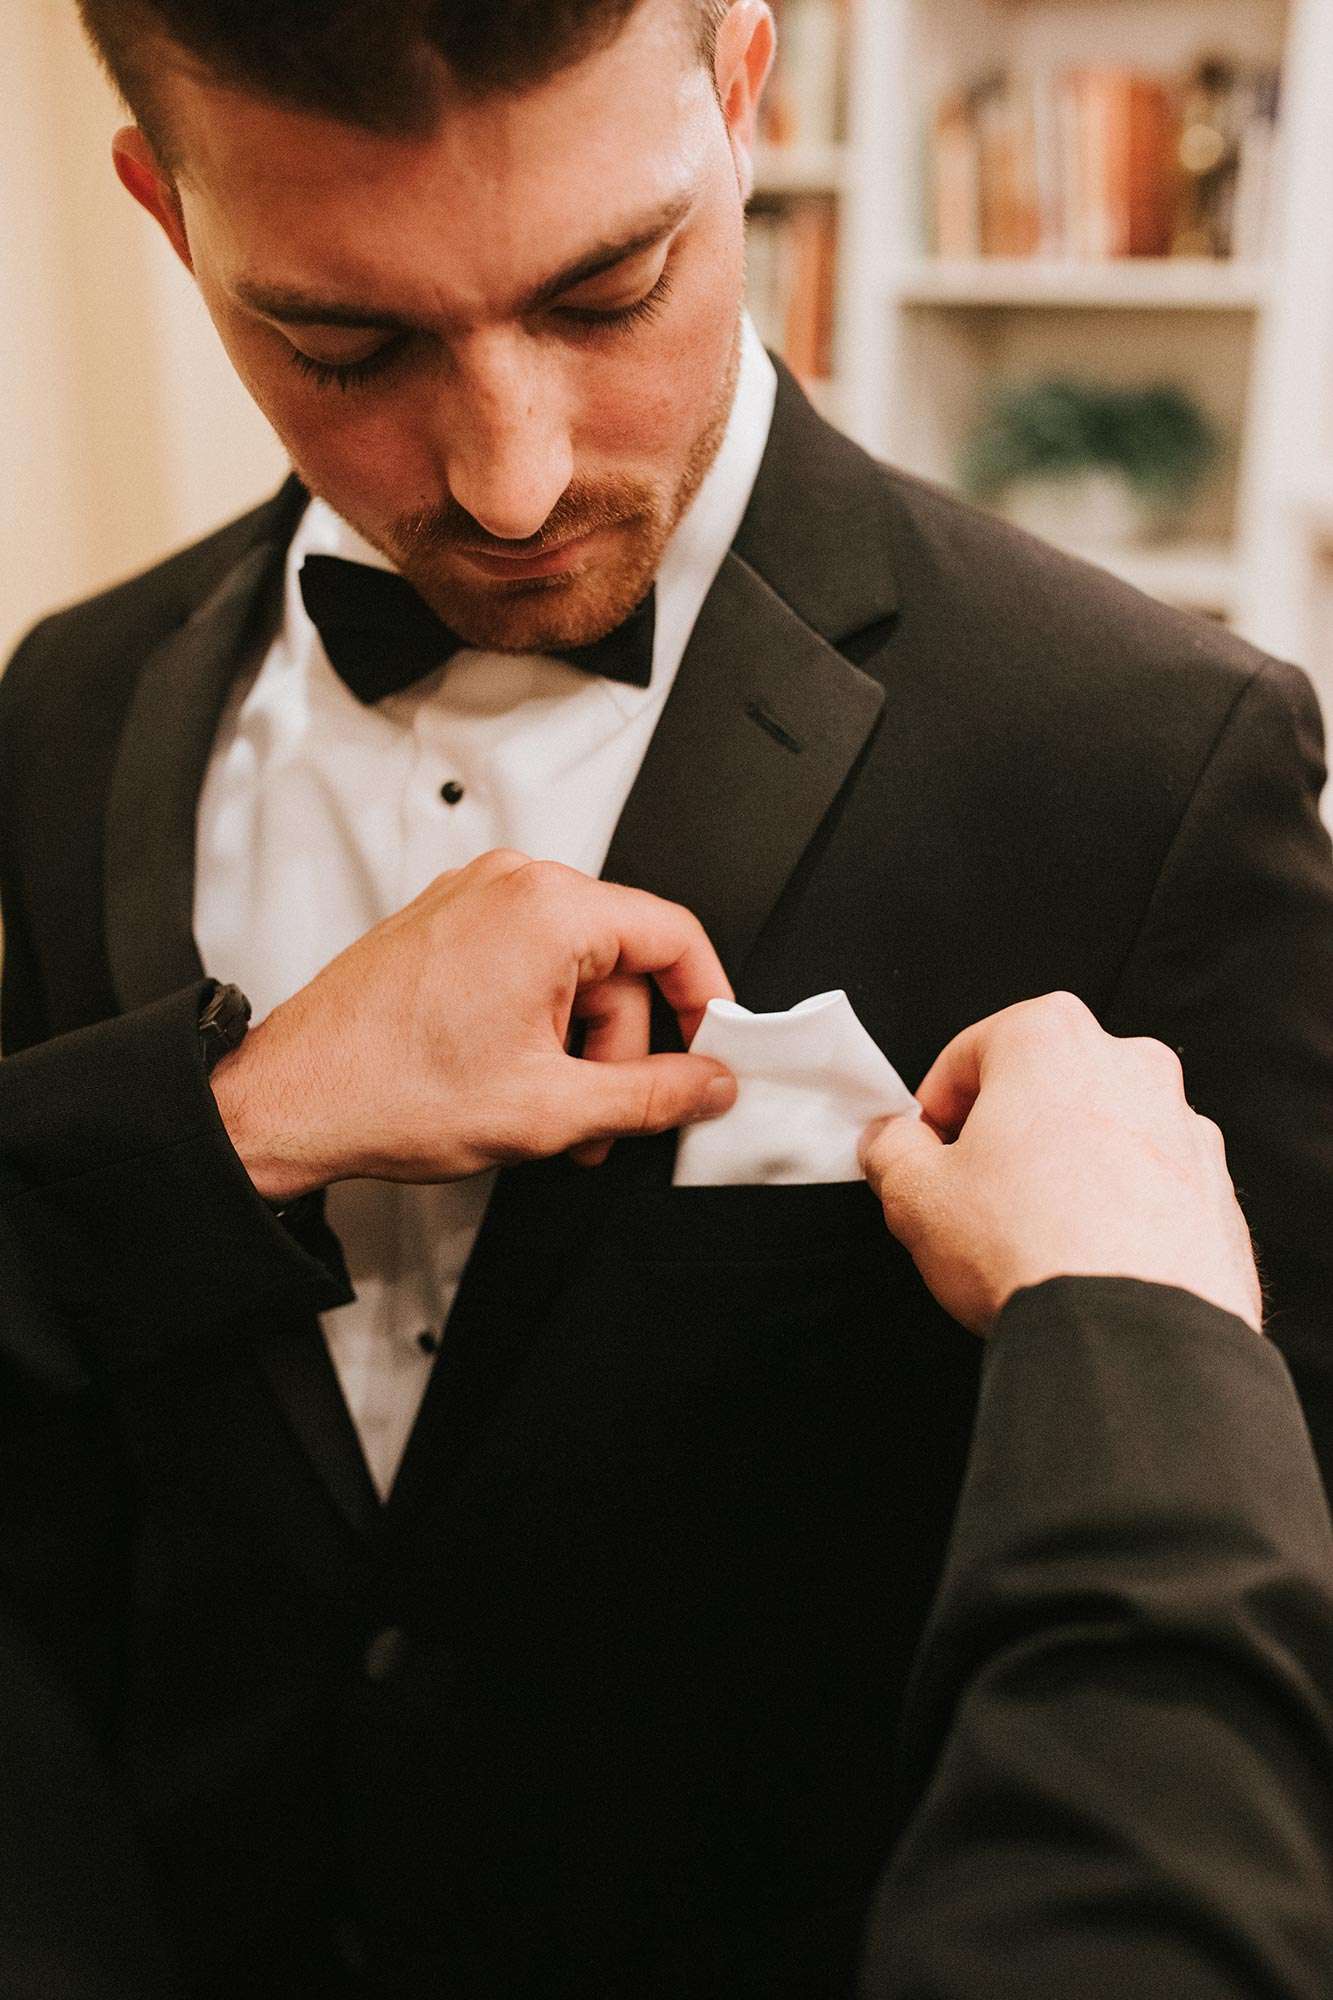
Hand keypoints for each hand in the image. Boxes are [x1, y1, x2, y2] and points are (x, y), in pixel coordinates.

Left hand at [210, 850, 736, 1200]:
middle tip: (609, 1118)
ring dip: (578, 1049)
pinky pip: (526, 967)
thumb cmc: (386, 1090)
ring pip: (574, 972)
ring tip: (551, 1117)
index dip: (709, 1002)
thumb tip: (709, 1083)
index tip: (715, 1050)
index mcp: (547, 910)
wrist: (287, 1100)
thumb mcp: (551, 1111)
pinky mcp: (444, 928)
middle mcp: (509, 887)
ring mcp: (471, 903)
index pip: (674, 936)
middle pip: (622, 963)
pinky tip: (517, 1086)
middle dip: (625, 1049)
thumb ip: (654, 1096)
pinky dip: (538, 1027)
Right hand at [859, 992, 1261, 1335]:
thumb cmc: (1025, 1245)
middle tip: (972, 1195)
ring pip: (1100, 1132)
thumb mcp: (915, 1195)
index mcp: (1052, 1037)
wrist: (1132, 1334)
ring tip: (1032, 1234)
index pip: (968, 1054)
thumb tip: (890, 1142)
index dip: (933, 1110)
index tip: (923, 1153)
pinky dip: (1117, 1207)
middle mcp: (1129, 1064)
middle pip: (1042, 1087)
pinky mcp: (1215, 1187)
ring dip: (1064, 1168)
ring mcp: (1183, 1125)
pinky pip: (1148, 1183)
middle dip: (1004, 1133)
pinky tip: (1086, 1255)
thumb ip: (891, 1151)